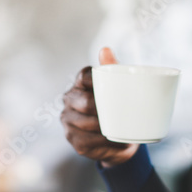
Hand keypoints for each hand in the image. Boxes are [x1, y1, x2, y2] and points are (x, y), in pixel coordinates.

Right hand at [61, 47, 138, 167]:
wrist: (120, 140)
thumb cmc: (118, 107)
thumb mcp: (119, 88)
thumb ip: (114, 68)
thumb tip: (105, 49)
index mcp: (80, 83)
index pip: (85, 76)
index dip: (97, 80)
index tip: (115, 86)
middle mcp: (70, 100)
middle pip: (85, 101)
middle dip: (103, 108)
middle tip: (123, 112)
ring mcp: (68, 121)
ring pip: (87, 123)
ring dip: (106, 127)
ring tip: (122, 128)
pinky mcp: (73, 140)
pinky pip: (88, 141)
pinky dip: (104, 142)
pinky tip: (114, 141)